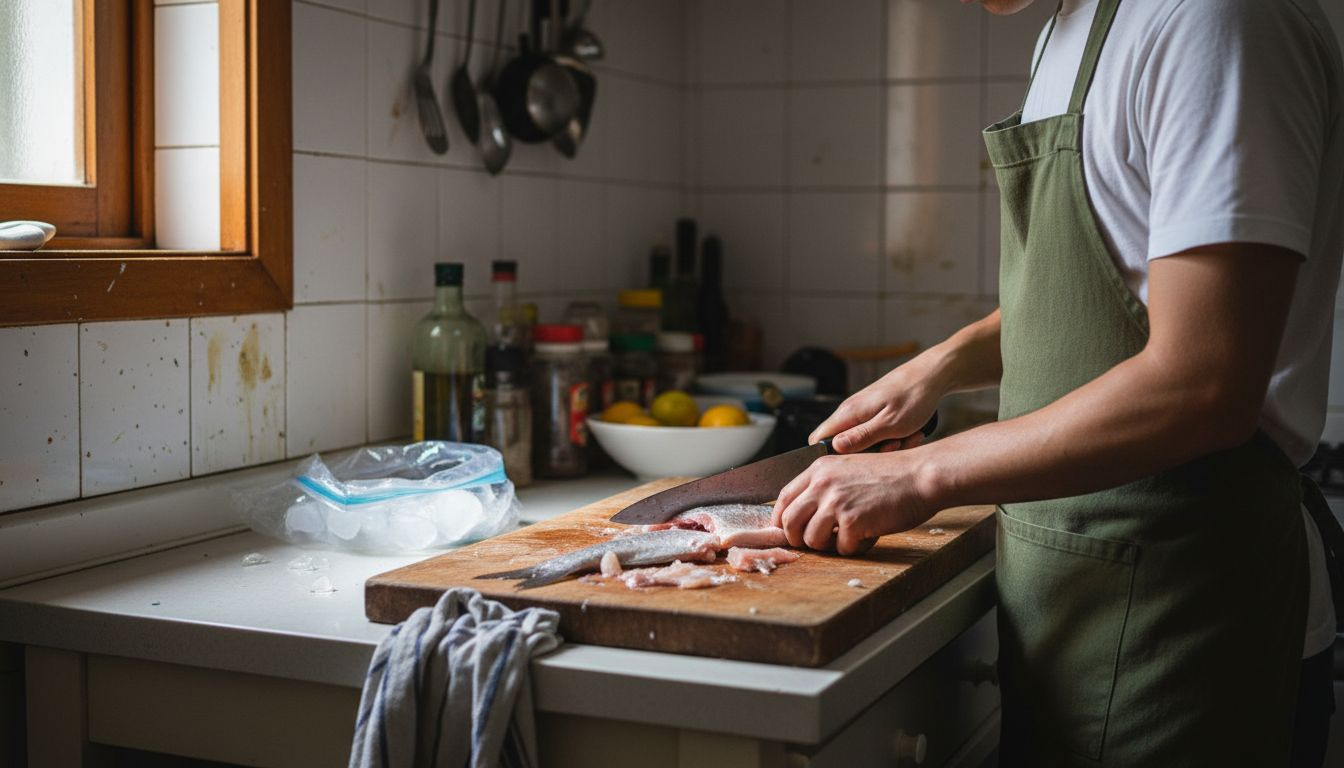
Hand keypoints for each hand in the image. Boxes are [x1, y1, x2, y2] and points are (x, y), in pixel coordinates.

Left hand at [771, 451, 937, 554]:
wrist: (921, 475)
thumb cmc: (892, 474)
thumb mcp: (849, 468)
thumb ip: (825, 485)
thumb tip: (805, 512)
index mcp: (819, 469)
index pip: (784, 498)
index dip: (781, 518)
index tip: (787, 531)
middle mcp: (822, 483)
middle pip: (789, 522)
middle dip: (800, 538)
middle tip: (818, 542)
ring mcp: (836, 502)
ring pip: (811, 539)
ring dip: (828, 546)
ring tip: (849, 536)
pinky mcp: (853, 520)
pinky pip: (841, 548)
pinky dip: (854, 548)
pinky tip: (869, 535)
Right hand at [809, 359, 943, 453]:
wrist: (932, 374)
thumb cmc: (914, 397)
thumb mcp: (890, 424)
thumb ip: (861, 437)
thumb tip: (834, 448)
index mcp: (848, 413)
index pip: (818, 440)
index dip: (828, 457)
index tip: (854, 464)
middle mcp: (851, 411)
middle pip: (844, 445)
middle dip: (868, 454)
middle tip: (893, 446)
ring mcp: (863, 412)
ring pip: (865, 441)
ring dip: (886, 446)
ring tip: (906, 438)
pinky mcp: (876, 413)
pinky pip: (878, 433)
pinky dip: (894, 437)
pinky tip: (910, 433)